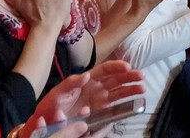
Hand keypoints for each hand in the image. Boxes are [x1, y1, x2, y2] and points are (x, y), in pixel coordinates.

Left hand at [21, 60, 144, 137]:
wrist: (47, 123)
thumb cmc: (51, 104)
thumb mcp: (58, 91)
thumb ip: (71, 82)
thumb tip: (87, 75)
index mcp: (88, 79)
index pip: (106, 69)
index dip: (117, 67)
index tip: (127, 67)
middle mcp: (97, 87)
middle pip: (117, 79)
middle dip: (130, 77)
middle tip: (141, 76)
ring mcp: (100, 99)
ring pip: (119, 91)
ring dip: (131, 89)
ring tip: (143, 89)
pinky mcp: (101, 111)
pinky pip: (116, 106)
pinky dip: (126, 104)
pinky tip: (135, 102)